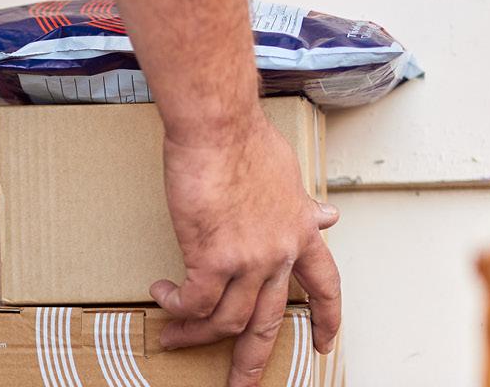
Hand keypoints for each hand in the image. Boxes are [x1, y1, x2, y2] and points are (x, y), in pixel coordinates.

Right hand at [150, 113, 340, 385]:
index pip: (325, 285)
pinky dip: (176, 306)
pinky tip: (162, 296)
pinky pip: (195, 301)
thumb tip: (326, 214)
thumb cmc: (244, 140)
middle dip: (251, 361)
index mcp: (300, 232)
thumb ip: (301, 204)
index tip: (324, 343)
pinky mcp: (212, 256)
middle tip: (241, 385)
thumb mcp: (286, 174)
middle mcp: (279, 253)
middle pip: (269, 322)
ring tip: (173, 335)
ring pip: (227, 320)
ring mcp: (248, 259)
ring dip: (196, 334)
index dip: (327, 318)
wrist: (219, 128)